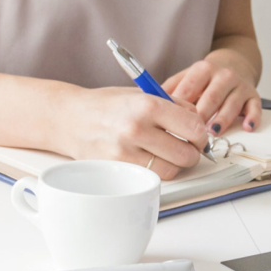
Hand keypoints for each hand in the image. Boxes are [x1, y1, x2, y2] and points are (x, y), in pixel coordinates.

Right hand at [62, 87, 207, 179]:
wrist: (70, 118)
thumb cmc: (107, 105)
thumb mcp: (141, 94)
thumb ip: (173, 105)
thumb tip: (199, 120)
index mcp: (147, 105)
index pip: (192, 126)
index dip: (200, 132)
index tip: (198, 133)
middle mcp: (136, 129)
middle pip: (185, 153)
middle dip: (193, 151)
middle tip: (189, 146)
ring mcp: (125, 152)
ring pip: (170, 170)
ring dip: (177, 165)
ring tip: (172, 154)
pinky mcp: (117, 169)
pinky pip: (150, 176)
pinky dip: (157, 171)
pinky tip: (154, 159)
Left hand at [163, 54, 261, 135]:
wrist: (235, 64)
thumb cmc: (205, 79)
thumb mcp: (186, 77)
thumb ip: (169, 90)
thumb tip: (145, 104)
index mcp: (202, 70)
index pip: (190, 88)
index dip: (181, 106)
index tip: (171, 122)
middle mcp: (223, 75)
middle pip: (211, 97)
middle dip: (202, 115)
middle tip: (192, 133)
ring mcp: (239, 85)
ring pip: (231, 103)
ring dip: (223, 119)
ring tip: (213, 133)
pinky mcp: (253, 95)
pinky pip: (255, 107)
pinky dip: (252, 118)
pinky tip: (247, 127)